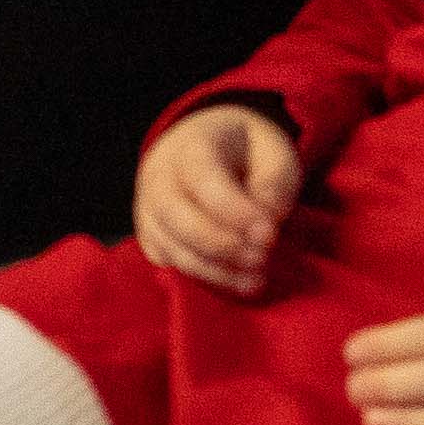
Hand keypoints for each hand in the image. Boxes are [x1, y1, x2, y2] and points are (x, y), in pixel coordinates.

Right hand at [132, 102, 304, 296]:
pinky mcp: (149, 235)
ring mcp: (148, 207)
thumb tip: (263, 229)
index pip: (203, 179)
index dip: (235, 212)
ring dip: (216, 270)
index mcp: (193, 145)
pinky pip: (169, 263)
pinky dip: (203, 278)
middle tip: (263, 259)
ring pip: (171, 246)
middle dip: (222, 245)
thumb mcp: (276, 156)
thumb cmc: (249, 154)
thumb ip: (274, 187)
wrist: (213, 147)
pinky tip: (236, 280)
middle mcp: (159, 174)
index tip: (269, 234)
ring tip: (257, 279)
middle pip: (176, 216)